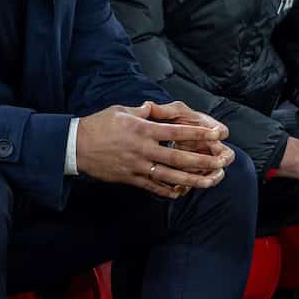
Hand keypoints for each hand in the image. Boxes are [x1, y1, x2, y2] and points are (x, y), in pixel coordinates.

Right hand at [75, 101, 232, 196]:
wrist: (75, 146)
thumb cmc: (99, 125)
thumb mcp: (122, 111)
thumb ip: (145, 112)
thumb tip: (158, 107)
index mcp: (143, 129)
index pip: (177, 131)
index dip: (199, 133)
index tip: (217, 134)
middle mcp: (143, 149)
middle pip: (179, 157)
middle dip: (203, 160)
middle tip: (222, 162)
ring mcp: (138, 166)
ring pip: (170, 175)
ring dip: (193, 179)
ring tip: (212, 180)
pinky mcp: (131, 179)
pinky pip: (154, 186)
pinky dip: (170, 190)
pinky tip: (184, 191)